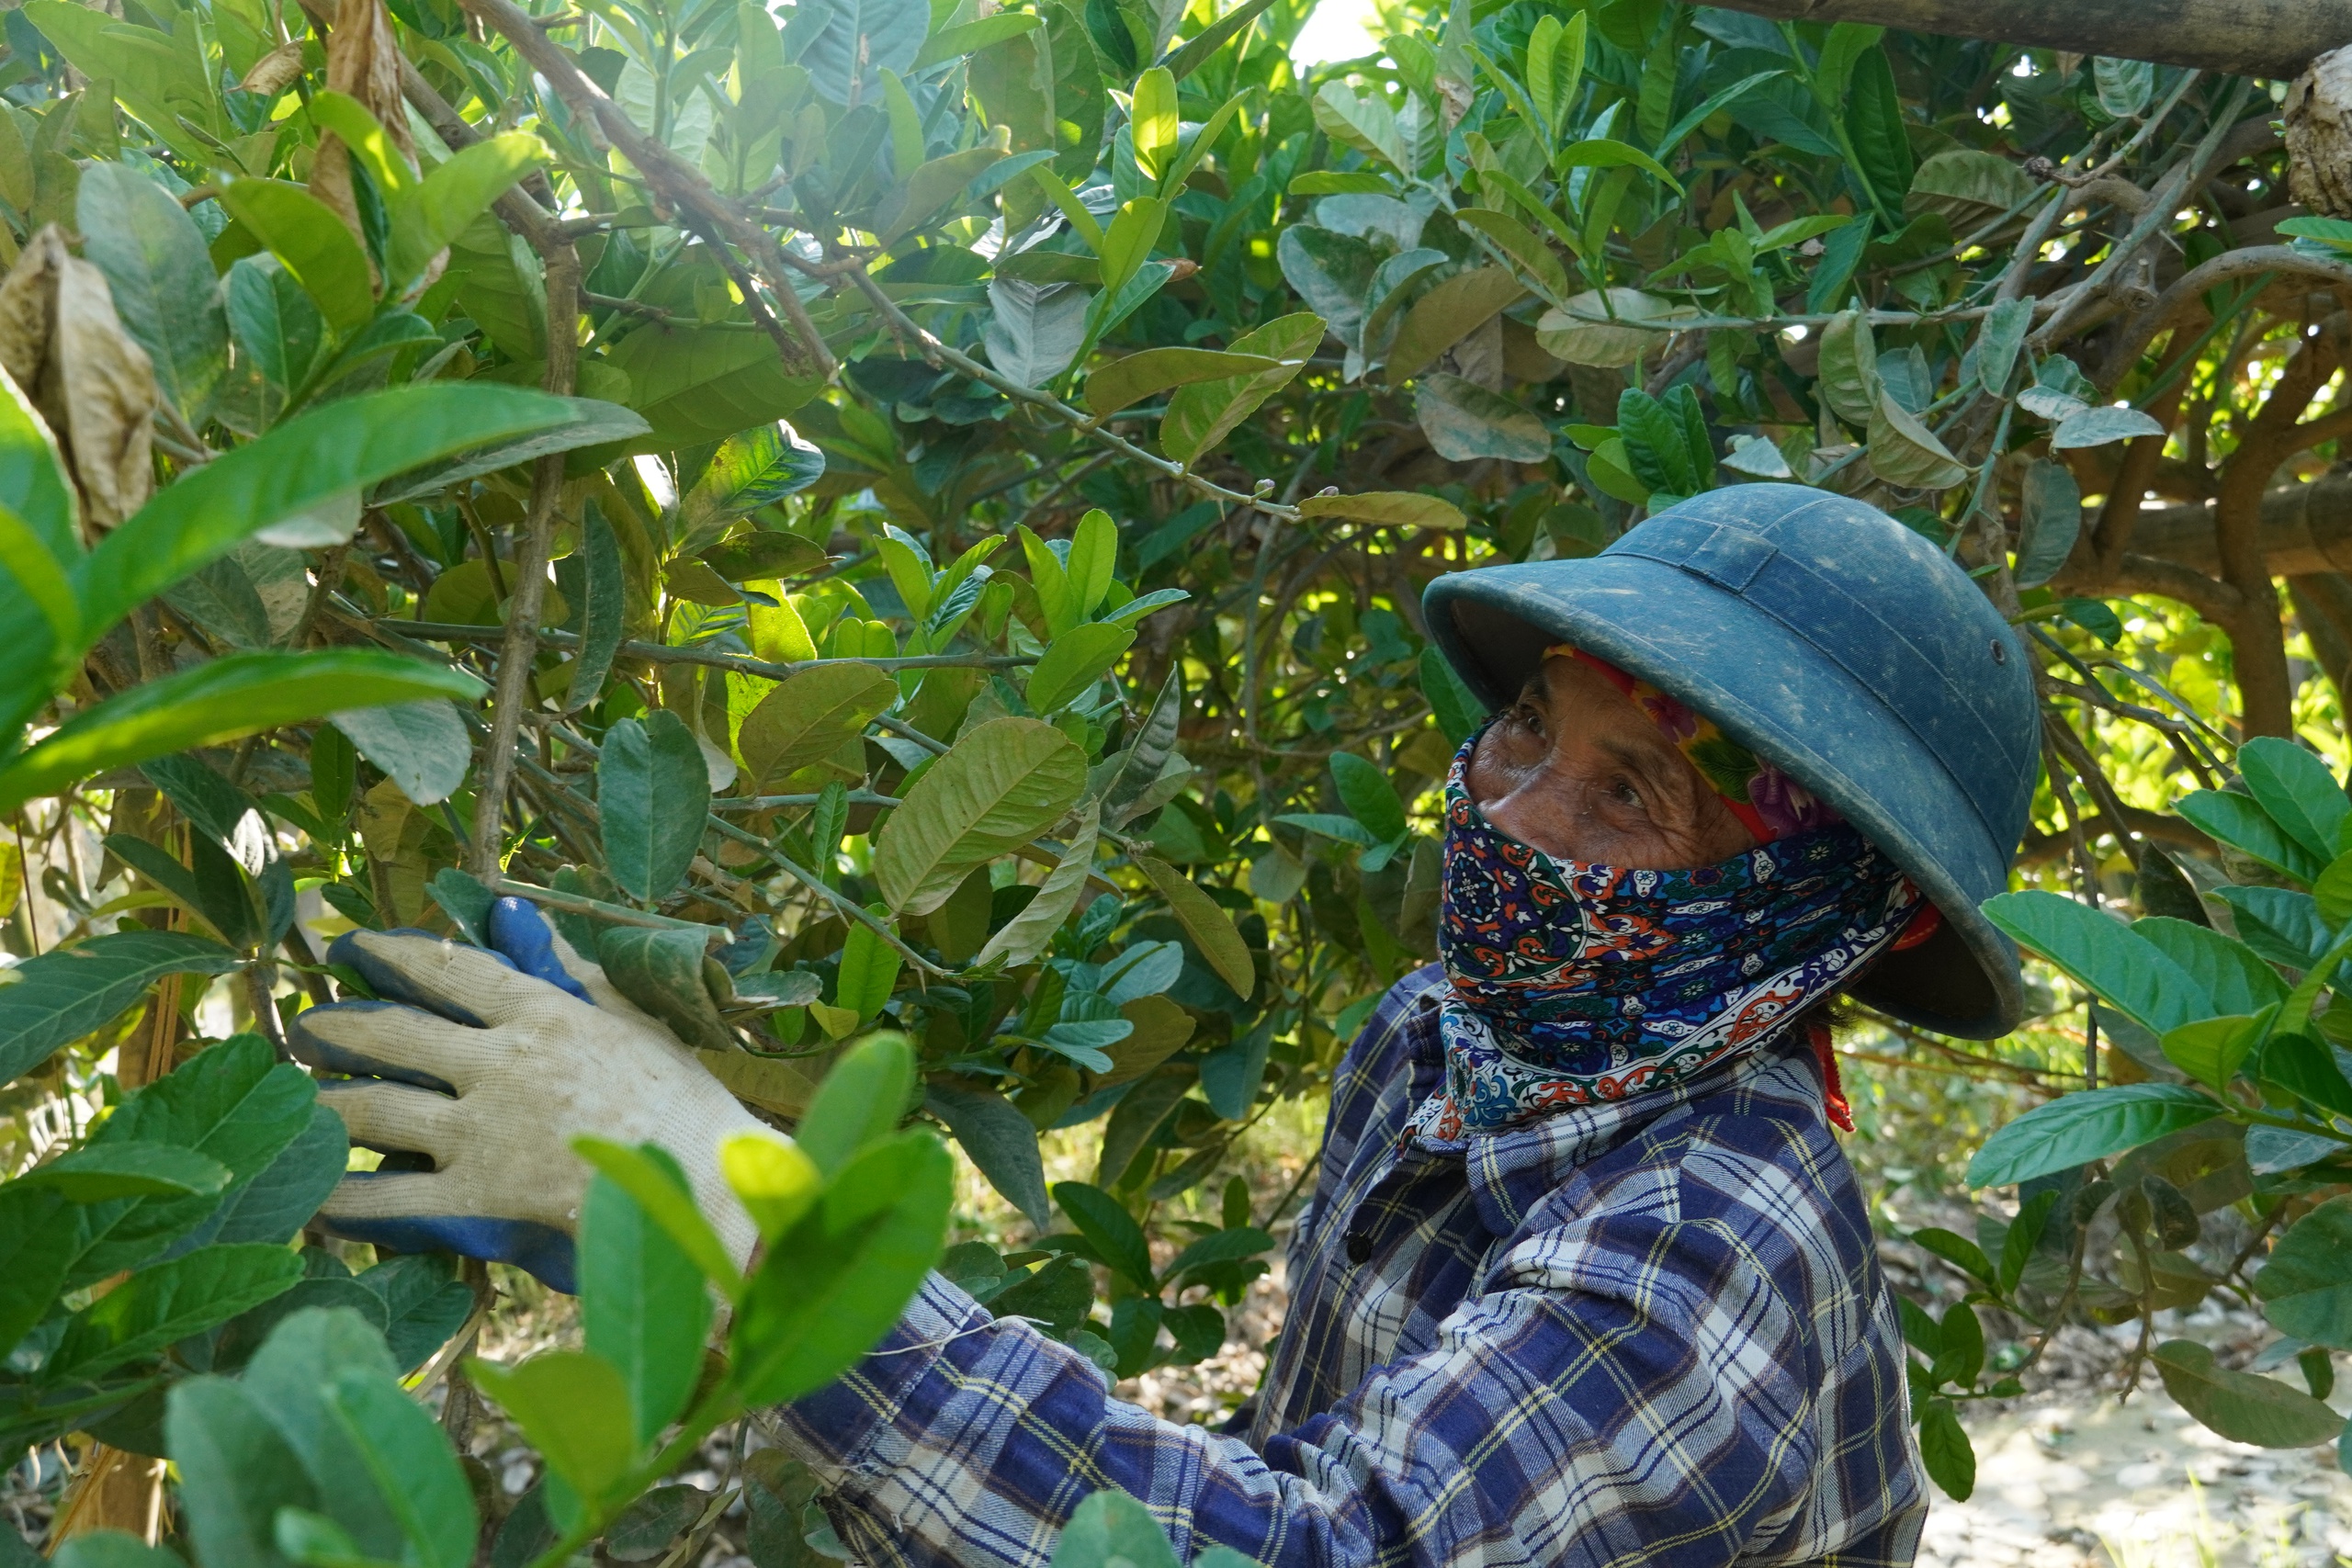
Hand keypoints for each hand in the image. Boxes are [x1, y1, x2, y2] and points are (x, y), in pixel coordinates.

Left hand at [293, 898, 771, 1291]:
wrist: (707, 1190)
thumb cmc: (685, 1106)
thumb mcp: (634, 1020)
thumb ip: (569, 970)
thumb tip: (513, 917)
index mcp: (543, 1013)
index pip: (451, 971)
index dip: (394, 957)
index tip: (357, 949)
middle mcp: (499, 1065)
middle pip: (393, 1036)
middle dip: (338, 1030)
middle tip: (305, 1031)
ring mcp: (483, 1132)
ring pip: (375, 1113)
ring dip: (326, 1108)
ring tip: (300, 1108)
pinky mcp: (478, 1200)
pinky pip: (391, 1202)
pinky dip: (346, 1204)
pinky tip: (316, 1205)